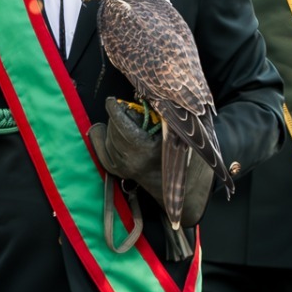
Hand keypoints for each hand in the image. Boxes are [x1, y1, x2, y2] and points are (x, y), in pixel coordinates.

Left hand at [90, 99, 212, 222]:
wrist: (185, 192)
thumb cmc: (190, 163)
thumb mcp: (185, 138)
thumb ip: (168, 118)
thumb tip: (153, 98)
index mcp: (146, 151)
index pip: (121, 125)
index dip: (114, 110)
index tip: (112, 100)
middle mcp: (130, 161)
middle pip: (113, 129)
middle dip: (119, 116)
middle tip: (132, 111)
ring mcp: (123, 168)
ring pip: (107, 138)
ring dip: (114, 126)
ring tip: (129, 122)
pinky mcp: (119, 171)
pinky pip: (102, 150)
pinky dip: (104, 138)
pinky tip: (107, 131)